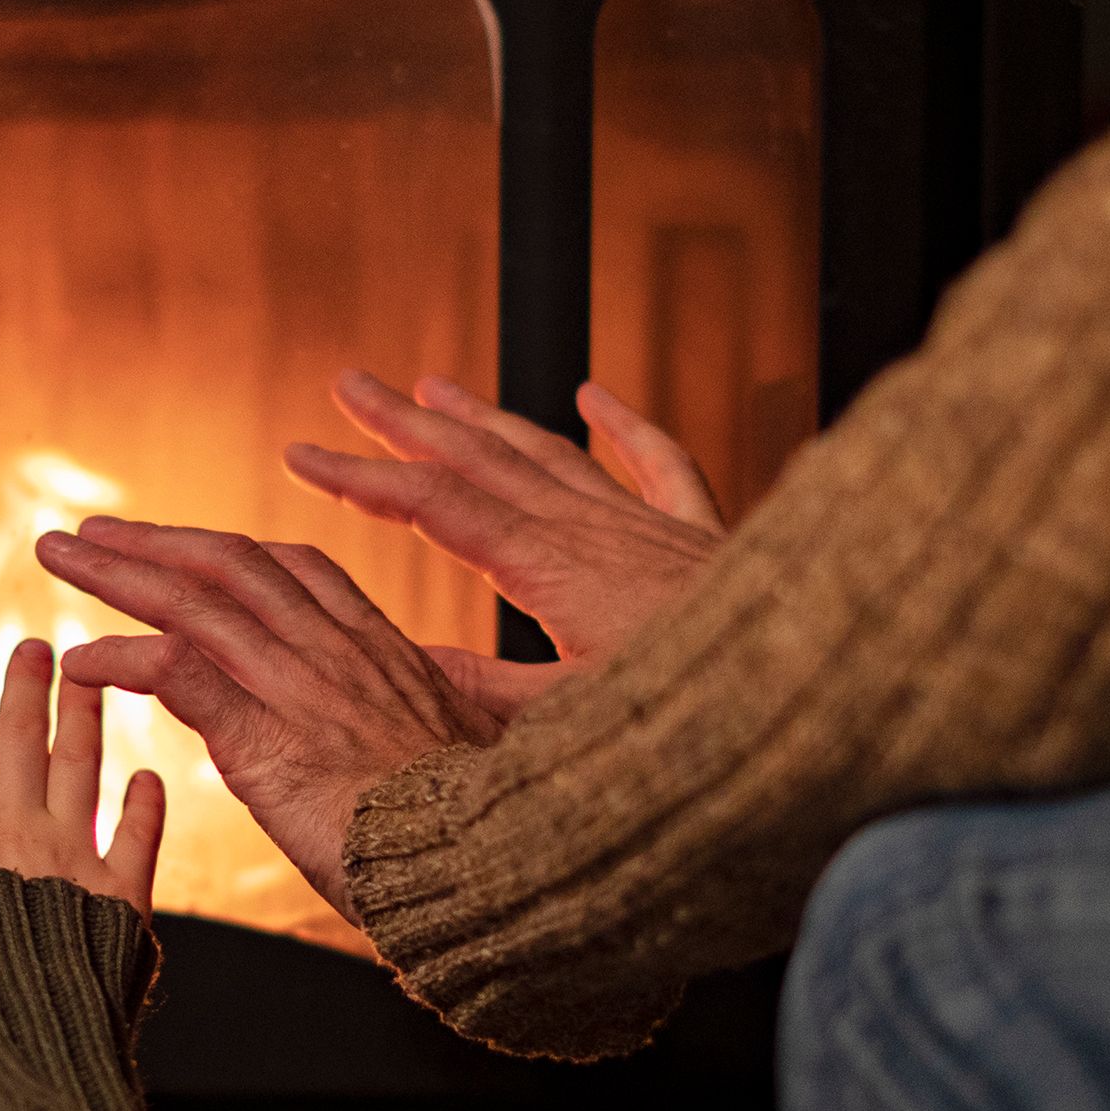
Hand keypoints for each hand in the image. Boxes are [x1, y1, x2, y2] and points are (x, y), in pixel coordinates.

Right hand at [0, 638, 165, 939]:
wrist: (8, 1066)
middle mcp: (12, 840)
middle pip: (18, 746)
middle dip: (25, 691)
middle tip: (37, 647)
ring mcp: (72, 864)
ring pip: (80, 770)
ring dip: (84, 720)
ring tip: (91, 680)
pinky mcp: (122, 902)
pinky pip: (137, 839)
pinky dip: (143, 807)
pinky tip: (149, 778)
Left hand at [40, 521, 499, 920]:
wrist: (481, 862)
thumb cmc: (478, 828)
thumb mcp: (462, 749)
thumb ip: (424, 724)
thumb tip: (423, 732)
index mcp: (383, 652)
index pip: (299, 572)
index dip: (235, 553)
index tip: (189, 546)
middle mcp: (336, 651)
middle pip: (231, 565)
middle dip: (157, 540)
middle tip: (94, 530)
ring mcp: (299, 686)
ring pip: (192, 601)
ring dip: (116, 572)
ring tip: (58, 554)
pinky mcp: (264, 735)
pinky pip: (175, 672)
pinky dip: (122, 657)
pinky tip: (81, 660)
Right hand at [284, 371, 723, 712]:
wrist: (809, 685)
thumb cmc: (695, 721)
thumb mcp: (572, 726)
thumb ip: (487, 694)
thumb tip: (405, 670)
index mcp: (551, 570)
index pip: (434, 507)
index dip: (360, 479)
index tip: (300, 454)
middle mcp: (595, 531)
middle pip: (481, 458)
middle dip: (405, 423)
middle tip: (348, 385)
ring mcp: (650, 527)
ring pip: (552, 452)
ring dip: (486, 417)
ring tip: (433, 385)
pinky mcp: (703, 539)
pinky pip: (658, 462)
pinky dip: (621, 425)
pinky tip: (592, 396)